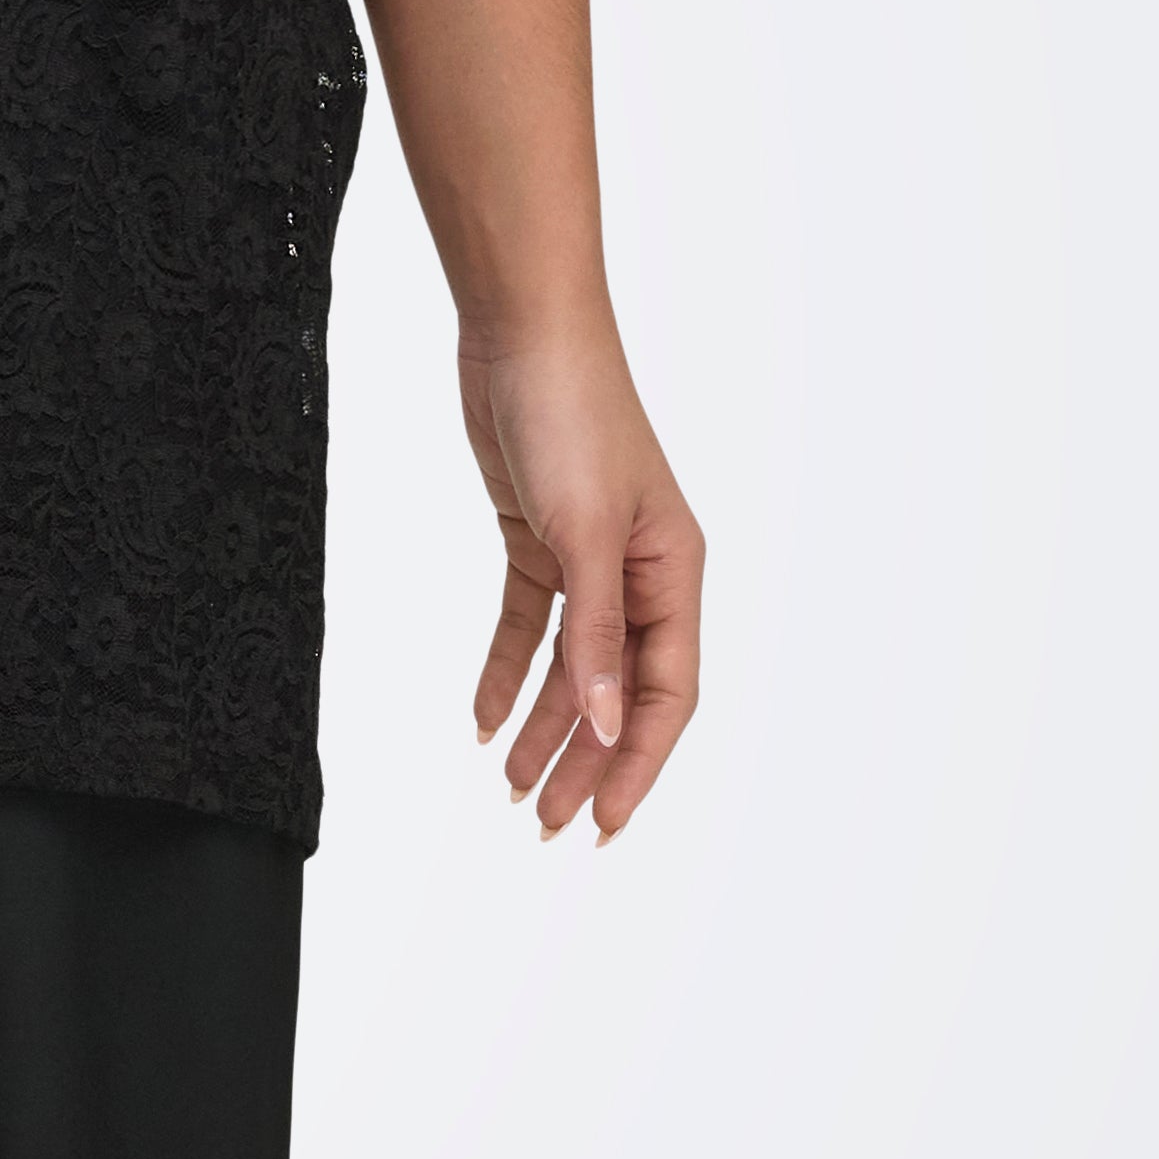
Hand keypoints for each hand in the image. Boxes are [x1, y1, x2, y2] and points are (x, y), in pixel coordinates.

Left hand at [458, 314, 701, 839]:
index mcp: (675, 574)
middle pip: (618, 692)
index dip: (636, 764)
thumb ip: (596, 633)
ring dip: (543, 728)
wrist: (524, 333)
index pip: (666, 694)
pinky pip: (529, 626)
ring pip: (572, 668)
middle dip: (584, 762)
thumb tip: (611, 725)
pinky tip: (482, 719)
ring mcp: (589, 559)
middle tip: (545, 825)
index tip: (601, 822)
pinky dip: (507, 672)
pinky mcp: (539, 541)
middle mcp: (641, 575)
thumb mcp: (585, 533)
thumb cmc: (572, 415)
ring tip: (509, 788)